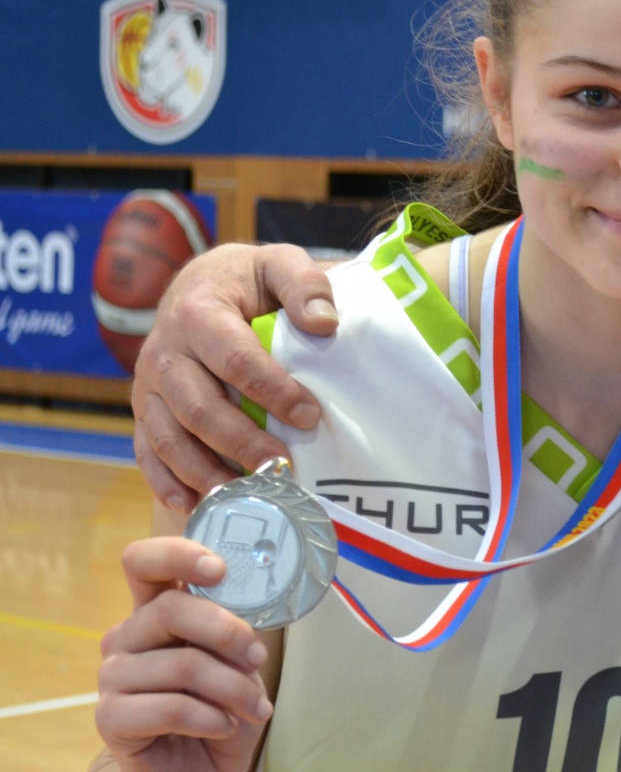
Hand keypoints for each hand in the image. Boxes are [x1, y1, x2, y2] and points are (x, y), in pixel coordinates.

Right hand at [95, 538, 275, 771]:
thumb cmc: (222, 710)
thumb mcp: (239, 663)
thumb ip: (235, 631)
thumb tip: (251, 613)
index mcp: (155, 612)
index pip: (144, 562)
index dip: (178, 555)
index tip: (220, 570)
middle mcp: (127, 637)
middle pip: (169, 609)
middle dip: (227, 632)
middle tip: (258, 657)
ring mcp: (113, 677)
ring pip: (181, 664)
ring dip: (232, 688)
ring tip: (255, 708)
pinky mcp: (110, 718)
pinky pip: (170, 707)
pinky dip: (211, 717)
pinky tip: (224, 727)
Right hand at [133, 243, 336, 511]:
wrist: (198, 285)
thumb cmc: (249, 281)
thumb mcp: (279, 264)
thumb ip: (305, 284)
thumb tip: (324, 323)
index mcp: (196, 312)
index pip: (234, 358)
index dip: (272, 391)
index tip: (310, 416)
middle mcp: (163, 352)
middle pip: (199, 406)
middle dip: (241, 441)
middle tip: (282, 465)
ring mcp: (148, 386)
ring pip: (168, 437)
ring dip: (205, 471)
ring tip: (246, 495)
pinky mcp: (144, 410)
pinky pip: (147, 451)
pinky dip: (166, 482)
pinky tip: (194, 506)